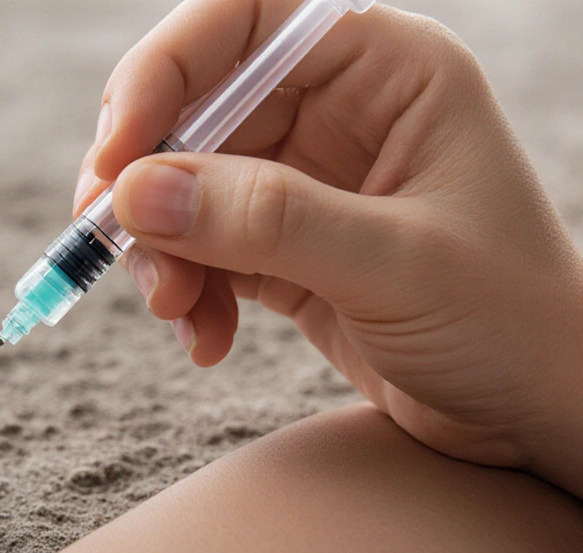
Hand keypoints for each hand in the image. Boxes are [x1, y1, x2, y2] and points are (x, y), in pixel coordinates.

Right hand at [75, 0, 582, 494]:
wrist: (537, 417)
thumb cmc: (510, 322)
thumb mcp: (394, 264)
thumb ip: (265, 220)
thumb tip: (136, 193)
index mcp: (386, 71)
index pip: (245, 22)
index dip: (166, 70)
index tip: (118, 153)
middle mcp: (337, 111)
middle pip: (193, 107)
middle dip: (145, 180)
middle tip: (111, 242)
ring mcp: (303, 181)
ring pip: (180, 186)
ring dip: (158, 250)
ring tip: (177, 312)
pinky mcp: (279, 248)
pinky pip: (197, 250)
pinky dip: (185, 293)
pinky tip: (207, 341)